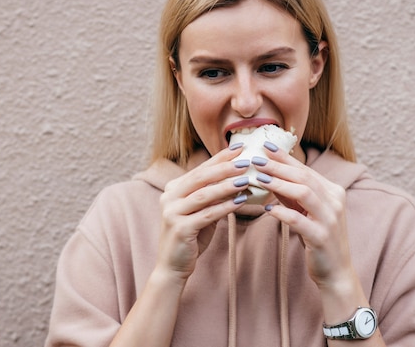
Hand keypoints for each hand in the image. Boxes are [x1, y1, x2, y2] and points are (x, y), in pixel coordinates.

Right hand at [156, 145, 249, 281]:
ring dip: (226, 186)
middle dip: (224, 168)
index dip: (220, 158)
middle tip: (244, 160)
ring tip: (246, 179)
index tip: (239, 148)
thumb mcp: (201, 212)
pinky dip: (225, 207)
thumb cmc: (191, 236)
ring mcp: (172, 212)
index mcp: (173, 189)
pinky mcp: (180, 228)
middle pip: (200, 178)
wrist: (173, 266)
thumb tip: (239, 179)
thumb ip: (213, 196)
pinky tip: (240, 202)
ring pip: (204, 194)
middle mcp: (169, 197)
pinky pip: (207, 215)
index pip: (200, 169)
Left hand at [252, 146, 354, 288]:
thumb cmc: (318, 237)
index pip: (306, 169)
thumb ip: (290, 193)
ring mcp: (330, 219)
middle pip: (304, 177)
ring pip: (304, 193)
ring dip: (280, 184)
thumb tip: (268, 174)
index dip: (285, 157)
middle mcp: (335, 201)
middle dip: (278, 166)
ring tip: (259, 178)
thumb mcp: (306, 211)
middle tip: (256, 159)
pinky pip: (299, 220)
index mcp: (333, 191)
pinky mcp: (322, 237)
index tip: (265, 146)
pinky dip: (282, 213)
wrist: (336, 271)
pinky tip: (267, 210)